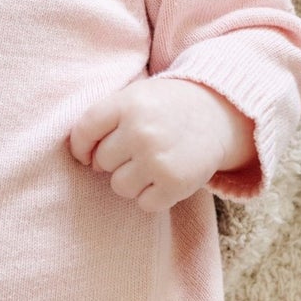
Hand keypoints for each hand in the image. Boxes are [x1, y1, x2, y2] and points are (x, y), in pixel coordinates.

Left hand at [69, 77, 254, 211]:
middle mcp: (141, 131)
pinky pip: (144, 203)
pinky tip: (166, 177)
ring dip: (132, 180)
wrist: (219, 112)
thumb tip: (81, 158)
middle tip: (139, 149)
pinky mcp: (175, 183)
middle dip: (115, 160)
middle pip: (101, 162)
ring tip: (152, 163)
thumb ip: (104, 119)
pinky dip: (153, 196)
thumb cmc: (166, 108)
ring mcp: (158, 159)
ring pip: (120, 186)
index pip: (84, 132)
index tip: (88, 153)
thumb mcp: (134, 97)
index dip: (81, 147)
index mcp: (127, 104)